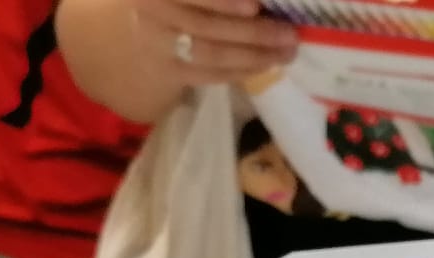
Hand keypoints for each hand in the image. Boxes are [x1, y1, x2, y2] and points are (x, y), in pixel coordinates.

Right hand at [133, 0, 295, 85]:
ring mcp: (158, 43)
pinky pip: (210, 74)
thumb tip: (261, 1)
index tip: (256, 6)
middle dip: (253, 32)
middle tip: (288, 33)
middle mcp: (151, 10)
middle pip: (206, 26)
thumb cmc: (179, 1)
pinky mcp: (170, 71)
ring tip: (285, 52)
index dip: (224, 2)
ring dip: (253, 55)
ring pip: (211, 53)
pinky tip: (265, 64)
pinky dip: (241, 70)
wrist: (146, 33)